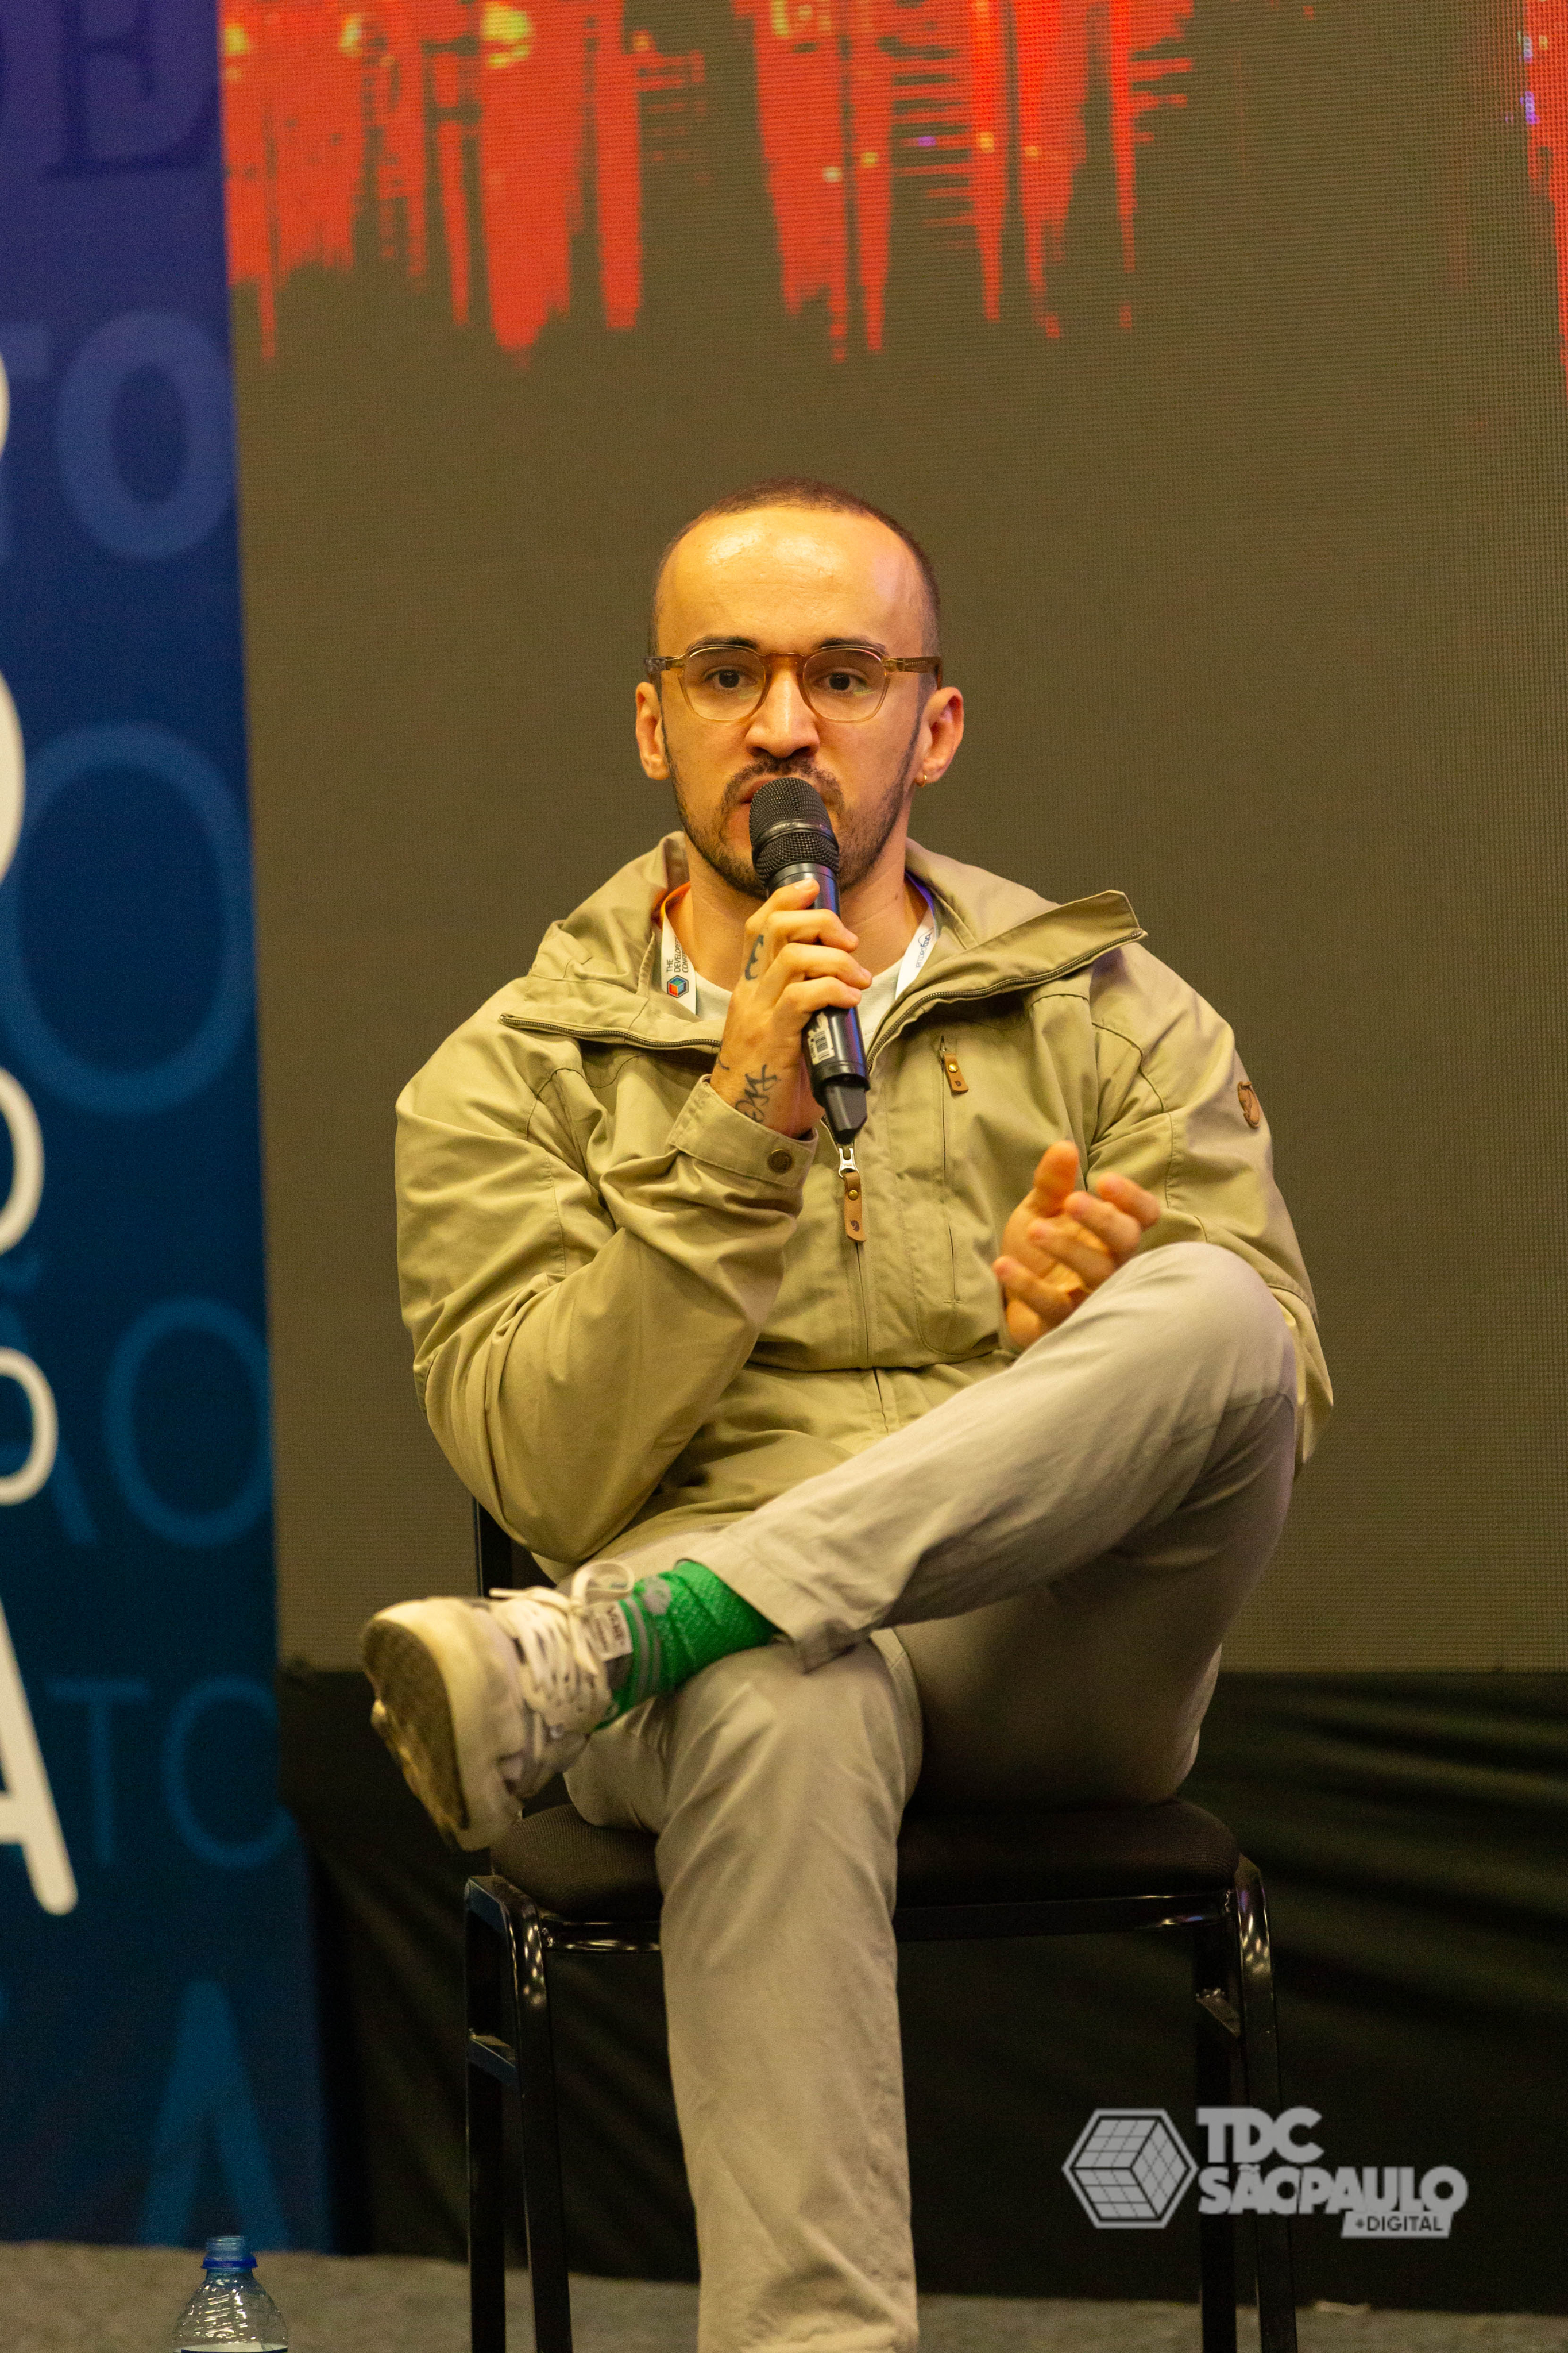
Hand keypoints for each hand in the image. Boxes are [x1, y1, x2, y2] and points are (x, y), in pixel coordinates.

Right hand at [709, 879, 871, 1135]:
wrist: (745, 1124)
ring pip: (792, 958)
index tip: (813, 887)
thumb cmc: (772, 1077)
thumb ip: (804, 1002)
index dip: (784, 899)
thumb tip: (847, 982)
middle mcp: (749, 993)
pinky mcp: (773, 1038)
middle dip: (819, 922)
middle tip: (848, 940)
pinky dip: (832, 989)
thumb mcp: (785, 1029)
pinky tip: (851, 997)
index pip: (758, 926)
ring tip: (859, 976)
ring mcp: (758, 1014)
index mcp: (750, 987)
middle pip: (776, 930)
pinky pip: (802, 997)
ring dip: (835, 959)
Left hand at [993, 1141, 1159, 1347]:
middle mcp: (1110, 1265)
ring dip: (1068, 1249)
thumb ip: (1053, 1182)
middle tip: (1072, 1201)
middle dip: (1102, 1220)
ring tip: (1033, 1229)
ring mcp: (1090, 1297)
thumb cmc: (1039, 1249)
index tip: (1104, 1180)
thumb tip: (1064, 1146)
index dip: (1133, 1199)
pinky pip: (1053, 1308)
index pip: (1144, 1216)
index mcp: (1111, 1233)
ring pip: (1097, 1276)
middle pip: (1126, 1243)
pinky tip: (1002, 1264)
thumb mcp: (1042, 1209)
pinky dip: (1028, 1287)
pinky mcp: (1062, 1325)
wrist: (1009, 1296)